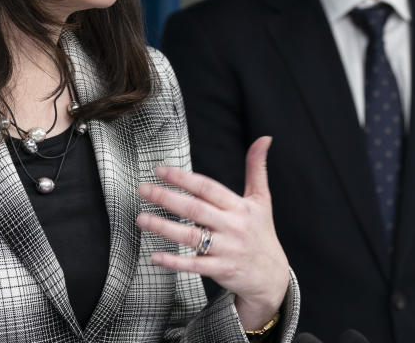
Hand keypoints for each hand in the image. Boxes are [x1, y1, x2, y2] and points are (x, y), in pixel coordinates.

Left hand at [136, 136, 288, 329]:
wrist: (273, 276)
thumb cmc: (262, 234)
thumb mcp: (262, 200)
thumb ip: (257, 168)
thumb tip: (264, 138)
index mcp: (239, 207)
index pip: (207, 188)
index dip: (183, 178)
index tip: (160, 170)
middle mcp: (232, 226)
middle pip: (195, 209)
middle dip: (166, 198)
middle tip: (143, 189)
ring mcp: (226, 249)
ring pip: (191, 236)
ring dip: (163, 227)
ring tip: (141, 219)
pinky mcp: (221, 271)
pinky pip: (194, 265)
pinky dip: (174, 262)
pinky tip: (155, 256)